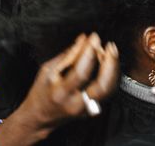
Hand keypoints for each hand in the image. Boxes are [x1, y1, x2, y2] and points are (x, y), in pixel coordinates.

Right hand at [0, 33, 118, 145]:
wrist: (40, 117)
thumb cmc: (41, 91)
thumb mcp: (48, 69)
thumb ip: (68, 55)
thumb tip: (83, 39)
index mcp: (61, 92)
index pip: (80, 72)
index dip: (89, 52)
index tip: (93, 37)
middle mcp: (76, 103)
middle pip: (101, 85)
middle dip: (110, 63)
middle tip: (110, 46)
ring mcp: (86, 109)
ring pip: (109, 89)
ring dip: (113, 68)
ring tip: (110, 52)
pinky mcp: (93, 109)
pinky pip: (108, 91)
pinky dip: (111, 75)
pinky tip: (109, 63)